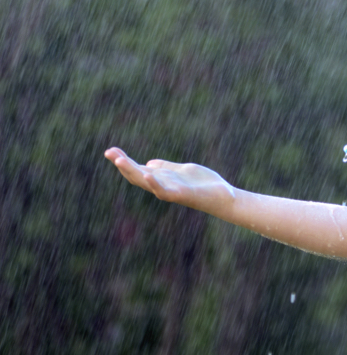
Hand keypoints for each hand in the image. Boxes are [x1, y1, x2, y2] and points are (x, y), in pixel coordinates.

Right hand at [105, 147, 235, 213]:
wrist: (224, 198)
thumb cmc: (203, 185)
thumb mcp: (182, 171)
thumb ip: (166, 168)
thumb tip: (148, 164)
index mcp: (162, 179)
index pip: (138, 169)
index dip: (124, 161)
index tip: (111, 150)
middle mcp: (163, 186)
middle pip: (137, 176)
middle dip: (122, 165)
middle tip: (108, 152)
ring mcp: (171, 191)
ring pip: (147, 182)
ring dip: (132, 172)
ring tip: (120, 160)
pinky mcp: (182, 195)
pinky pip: (165, 191)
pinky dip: (155, 184)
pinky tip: (148, 174)